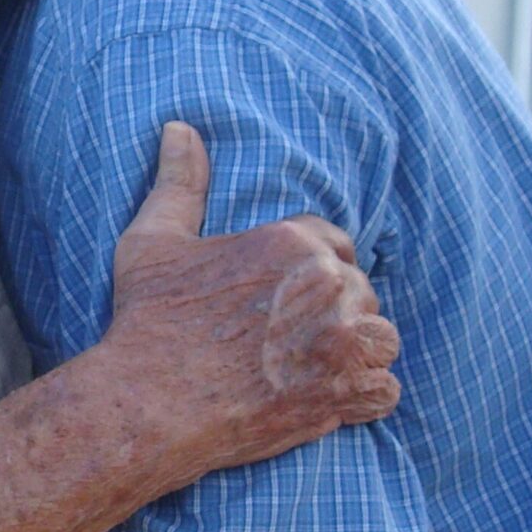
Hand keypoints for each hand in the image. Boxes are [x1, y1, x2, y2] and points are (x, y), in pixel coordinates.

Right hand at [104, 122, 400, 485]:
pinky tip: (331, 395)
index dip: (311, 267)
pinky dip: (364, 395)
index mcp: (290, 242)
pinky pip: (385, 390)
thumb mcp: (153, 241)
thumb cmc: (147, 320)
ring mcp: (341, 345)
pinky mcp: (344, 395)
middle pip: (359, 289)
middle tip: (289, 334)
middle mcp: (327, 287)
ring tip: (316, 362)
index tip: (283, 293)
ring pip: (380, 336)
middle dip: (332, 309)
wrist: (147, 404)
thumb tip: (179, 127)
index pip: (333, 242)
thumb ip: (179, 181)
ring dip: (356, 349)